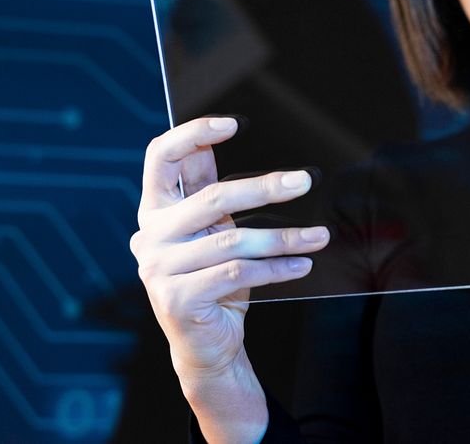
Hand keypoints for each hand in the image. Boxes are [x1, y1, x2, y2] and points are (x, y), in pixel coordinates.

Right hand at [131, 116, 329, 380]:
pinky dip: (276, 268)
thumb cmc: (213, 278)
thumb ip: (206, 191)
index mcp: (155, 210)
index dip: (192, 134)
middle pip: (211, 198)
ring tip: (319, 237)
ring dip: (284, 238)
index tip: (233, 124)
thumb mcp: (210, 231)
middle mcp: (150, 236)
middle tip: (304, 181)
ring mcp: (159, 269)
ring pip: (233, 241)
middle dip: (264, 187)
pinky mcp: (178, 299)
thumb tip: (213, 139)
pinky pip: (238, 274)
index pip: (160, 158)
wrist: (205, 344)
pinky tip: (301, 264)